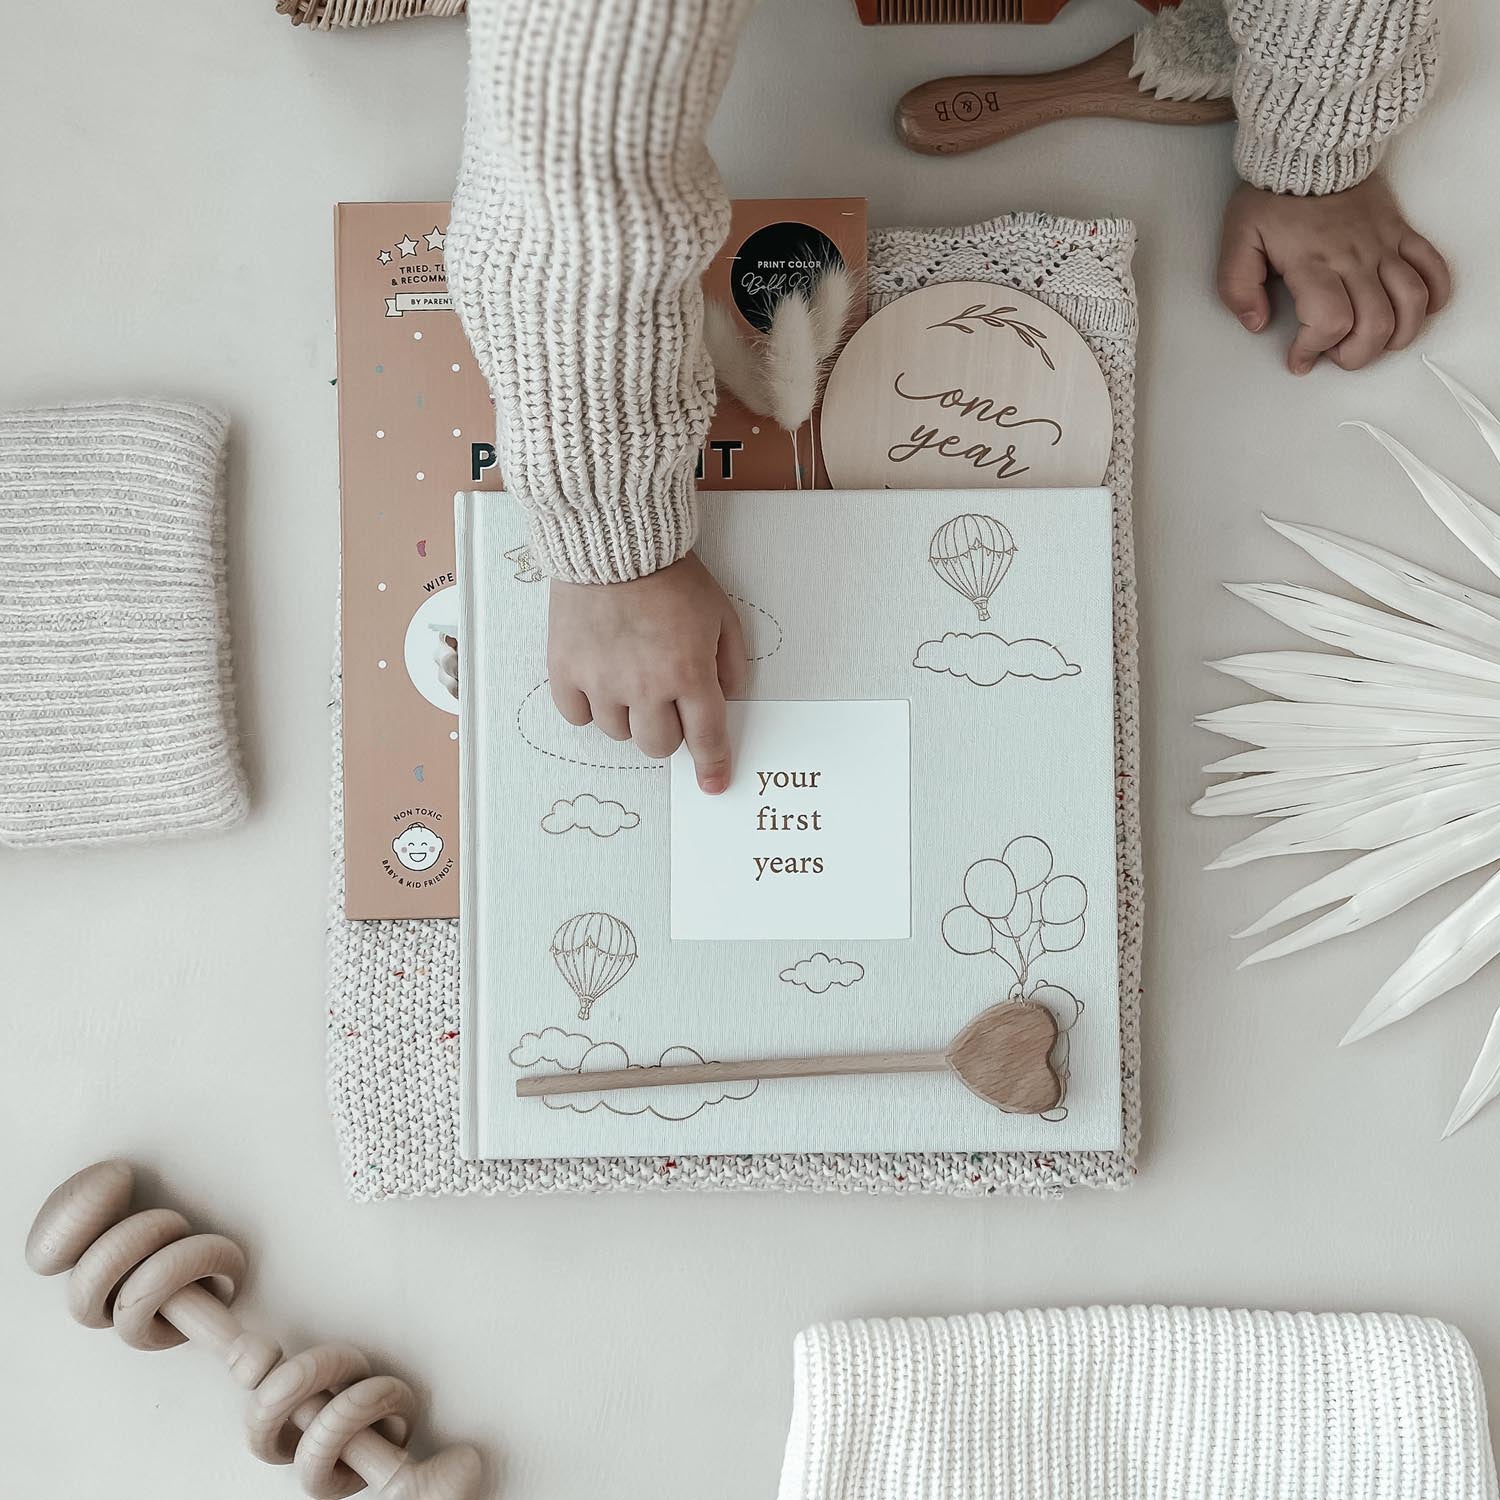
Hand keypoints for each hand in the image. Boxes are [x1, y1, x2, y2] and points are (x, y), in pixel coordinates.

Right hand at [547, 552, 746, 792]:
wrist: (613, 539)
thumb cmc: (670, 573)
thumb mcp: (721, 612)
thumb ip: (731, 661)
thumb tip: (726, 697)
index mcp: (689, 672)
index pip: (705, 737)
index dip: (712, 766)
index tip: (713, 784)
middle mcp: (644, 686)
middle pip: (657, 746)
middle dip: (667, 731)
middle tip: (663, 702)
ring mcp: (601, 681)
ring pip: (617, 733)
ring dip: (628, 716)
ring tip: (627, 677)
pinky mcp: (564, 670)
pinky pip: (577, 715)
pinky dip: (589, 706)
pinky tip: (597, 679)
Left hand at [1216, 175, 1450, 375]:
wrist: (1311, 149)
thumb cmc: (1272, 198)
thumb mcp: (1236, 241)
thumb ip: (1237, 287)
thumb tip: (1255, 323)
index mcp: (1312, 262)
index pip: (1329, 322)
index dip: (1313, 351)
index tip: (1299, 360)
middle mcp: (1354, 257)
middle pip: (1375, 324)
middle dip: (1355, 355)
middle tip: (1333, 354)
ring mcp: (1383, 245)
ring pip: (1412, 303)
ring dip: (1397, 335)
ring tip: (1372, 341)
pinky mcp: (1401, 233)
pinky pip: (1434, 268)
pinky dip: (1434, 297)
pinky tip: (1415, 313)